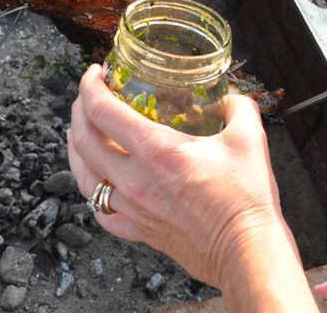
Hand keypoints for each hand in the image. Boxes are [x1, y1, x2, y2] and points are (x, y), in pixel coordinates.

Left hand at [67, 64, 288, 287]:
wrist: (248, 253)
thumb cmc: (248, 200)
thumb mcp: (250, 140)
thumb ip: (238, 108)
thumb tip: (231, 96)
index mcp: (157, 151)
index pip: (102, 111)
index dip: (90, 87)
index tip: (94, 74)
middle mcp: (135, 180)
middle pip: (83, 141)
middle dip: (78, 112)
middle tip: (87, 98)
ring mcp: (133, 208)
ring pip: (84, 178)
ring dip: (76, 151)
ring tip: (79, 134)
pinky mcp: (139, 231)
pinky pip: (103, 214)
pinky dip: (95, 195)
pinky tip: (101, 184)